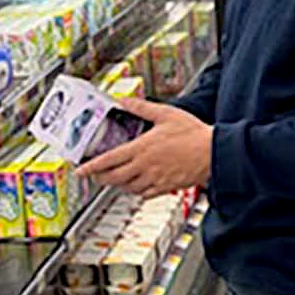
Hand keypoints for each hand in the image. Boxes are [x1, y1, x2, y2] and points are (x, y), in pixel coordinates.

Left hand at [77, 98, 211, 197]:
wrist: (214, 152)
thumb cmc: (193, 133)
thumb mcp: (165, 114)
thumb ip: (141, 108)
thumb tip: (123, 101)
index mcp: (142, 149)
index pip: (109, 160)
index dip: (91, 166)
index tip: (80, 170)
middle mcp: (145, 167)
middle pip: (114, 178)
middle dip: (100, 178)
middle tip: (93, 175)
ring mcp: (155, 179)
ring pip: (127, 187)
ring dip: (117, 184)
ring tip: (113, 179)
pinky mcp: (165, 187)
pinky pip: (144, 194)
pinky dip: (135, 191)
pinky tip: (136, 185)